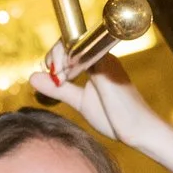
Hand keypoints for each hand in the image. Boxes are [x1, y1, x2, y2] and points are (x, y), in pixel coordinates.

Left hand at [29, 46, 160, 144]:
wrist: (139, 132)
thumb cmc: (115, 118)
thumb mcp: (81, 101)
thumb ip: (59, 89)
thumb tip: (33, 77)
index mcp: (97, 61)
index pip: (70, 45)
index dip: (55, 55)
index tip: (51, 75)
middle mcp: (102, 56)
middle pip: (71, 40)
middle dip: (54, 55)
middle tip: (54, 77)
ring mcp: (106, 60)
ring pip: (76, 43)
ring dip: (59, 57)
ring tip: (59, 78)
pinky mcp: (108, 68)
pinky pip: (85, 53)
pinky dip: (70, 63)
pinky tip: (65, 79)